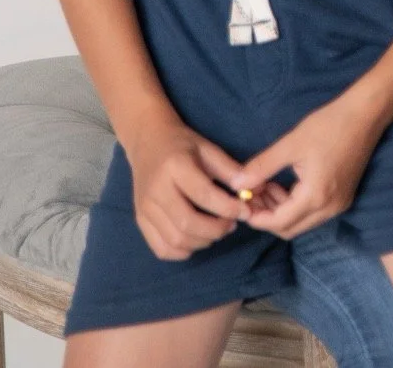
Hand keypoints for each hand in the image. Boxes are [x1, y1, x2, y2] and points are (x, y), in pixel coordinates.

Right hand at [121, 119, 256, 260]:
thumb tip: (253, 189)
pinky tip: (197, 239)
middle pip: (187, 223)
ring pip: (175, 239)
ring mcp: (144, 208)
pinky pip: (161, 248)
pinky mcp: (140, 220)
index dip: (228, 208)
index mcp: (174, 166)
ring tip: (217, 230)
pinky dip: (183, 251)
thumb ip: (230, 169)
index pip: (203, 195)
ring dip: (202, 241)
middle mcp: (155, 190)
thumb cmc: (182, 144)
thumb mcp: (208, 149)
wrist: (147, 142)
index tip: (245, 211)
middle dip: (216, 229)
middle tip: (232, 224)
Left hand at [235, 92, 385, 240]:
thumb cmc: (329, 125)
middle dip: (267, 216)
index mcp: (316, 197)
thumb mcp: (291, 144)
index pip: (279, 222)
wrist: (367, 114)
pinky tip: (285, 185)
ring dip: (280, 211)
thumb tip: (236, 184)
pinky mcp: (343, 197)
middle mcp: (329, 208)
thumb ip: (262, 167)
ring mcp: (339, 204)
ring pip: (301, 222)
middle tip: (252, 194)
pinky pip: (313, 212)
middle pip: (289, 228)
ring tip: (266, 186)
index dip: (256, 217)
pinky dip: (295, 205)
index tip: (241, 202)